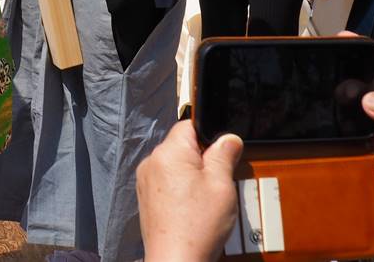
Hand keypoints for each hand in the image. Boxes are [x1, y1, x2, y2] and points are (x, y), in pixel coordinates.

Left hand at [137, 121, 242, 261]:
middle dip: (200, 159)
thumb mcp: (221, 185)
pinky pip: (164, 181)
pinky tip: (191, 207)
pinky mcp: (145, 195)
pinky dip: (179, 188)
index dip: (208, 136)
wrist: (176, 258)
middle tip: (216, 182)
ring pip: (173, 164)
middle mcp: (152, 161)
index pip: (188, 125)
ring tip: (203, 200)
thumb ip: (224, 155)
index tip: (221, 153)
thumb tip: (229, 138)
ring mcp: (145, 178)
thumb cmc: (198, 225)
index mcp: (169, 152)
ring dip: (189, 175)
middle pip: (181, 146)